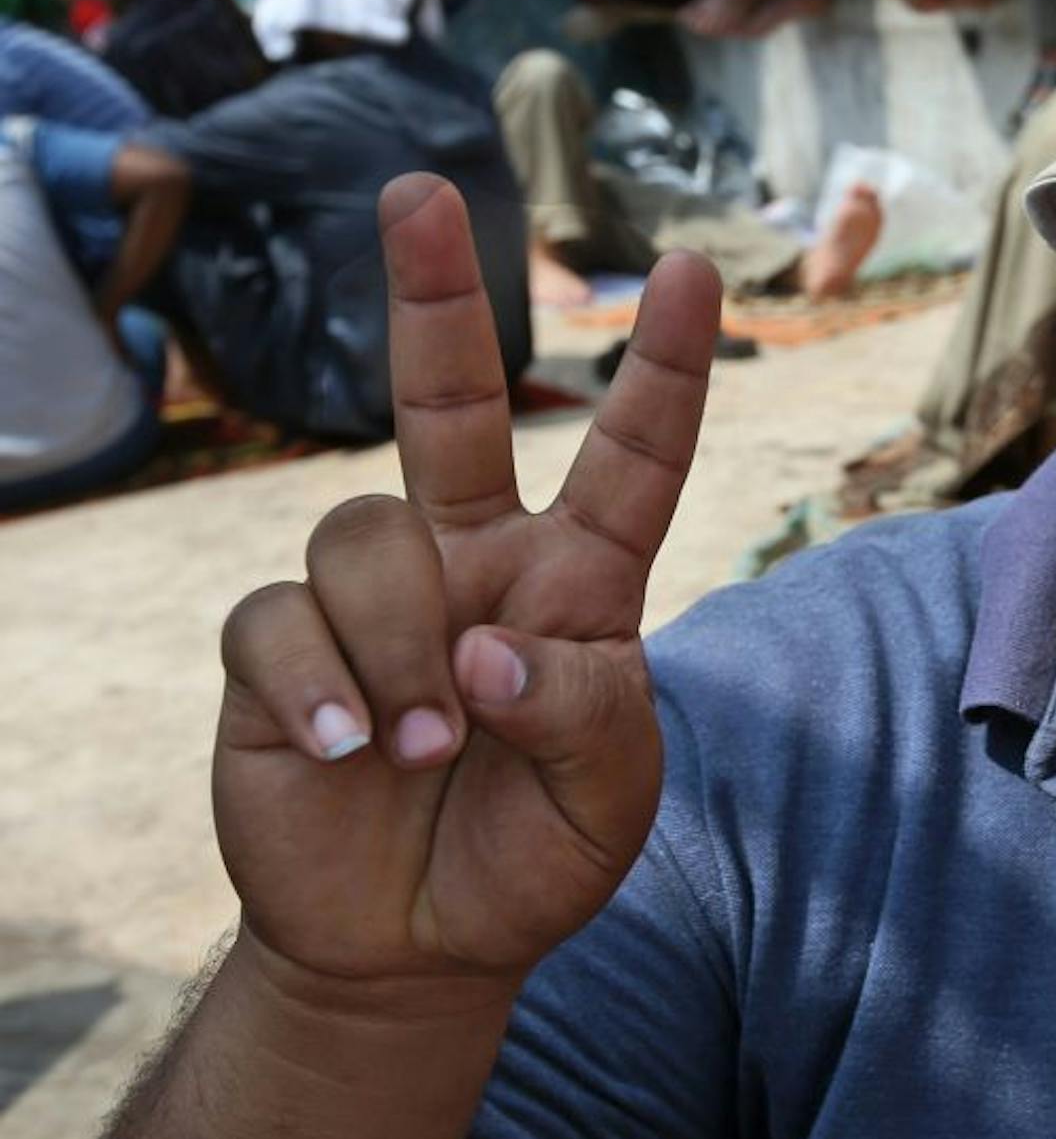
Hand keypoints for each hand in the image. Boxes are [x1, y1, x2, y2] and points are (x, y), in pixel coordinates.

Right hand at [213, 175, 720, 1006]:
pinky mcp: (276, 651)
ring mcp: (370, 597)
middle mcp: (471, 559)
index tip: (695, 273)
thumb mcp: (612, 802)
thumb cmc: (537, 856)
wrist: (417, 947)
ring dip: (396, 646)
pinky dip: (321, 687)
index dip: (664, 369)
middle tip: (420, 191)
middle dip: (436, 295)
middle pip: (447, 401)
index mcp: (576, 581)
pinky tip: (349, 756)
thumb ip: (587, 718)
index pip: (630, 458)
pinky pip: (277, 618)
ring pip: (361, 532)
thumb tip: (489, 650)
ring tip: (430, 752)